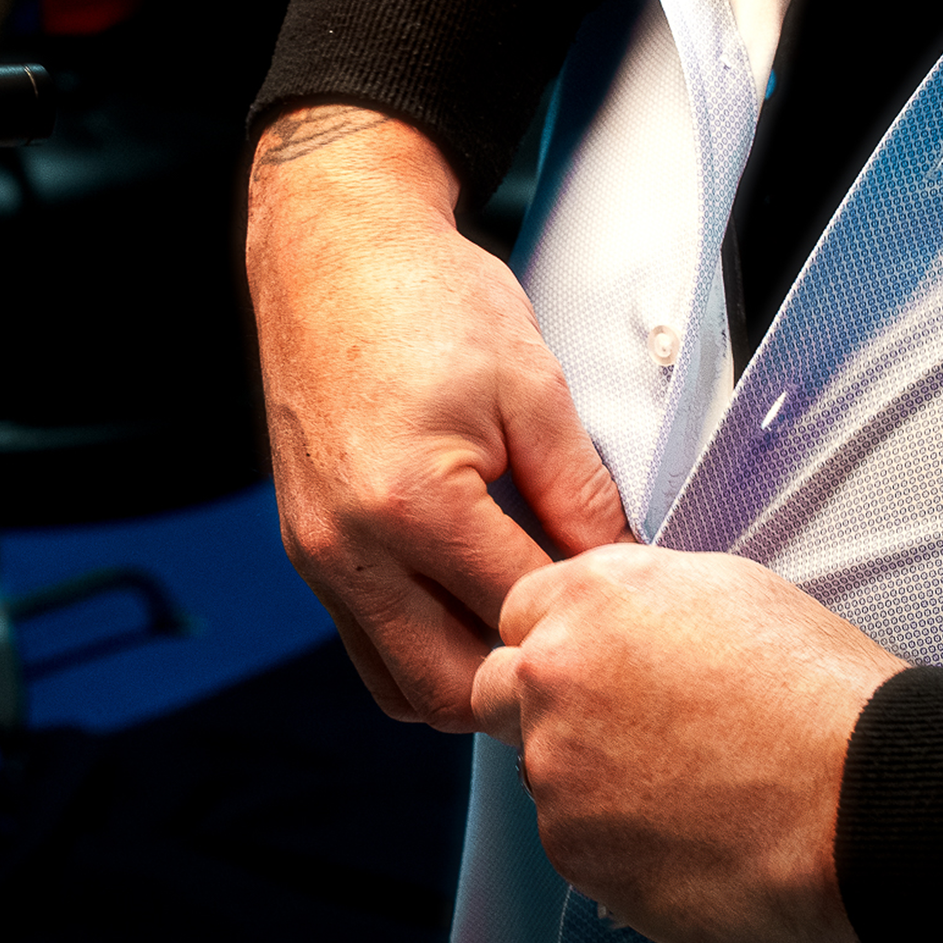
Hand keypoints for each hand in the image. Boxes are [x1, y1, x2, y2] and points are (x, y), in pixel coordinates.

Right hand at [246, 104, 629, 730]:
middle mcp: (347, 548)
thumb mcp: (531, 388)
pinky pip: (369, 647)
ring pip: (402, 688)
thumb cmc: (429, 301)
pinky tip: (478, 613)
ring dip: (472, 682)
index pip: (522, 612)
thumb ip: (579, 496)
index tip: (635, 611)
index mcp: (411, 505)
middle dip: (527, 684)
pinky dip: (425, 653)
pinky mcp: (307, 551)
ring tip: (537, 638)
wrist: (332, 254)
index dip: (590, 619)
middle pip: (452, 689)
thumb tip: (628, 572)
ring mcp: (317, 557)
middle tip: (593, 653)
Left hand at [472, 543, 906, 942]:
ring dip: (590, 783)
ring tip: (688, 789)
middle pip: (501, 691)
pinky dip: (619, 845)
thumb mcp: (728, 590)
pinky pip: (577, 845)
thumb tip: (614, 621)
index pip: (518, 613)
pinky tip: (691, 832)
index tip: (598, 669)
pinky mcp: (576, 852)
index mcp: (592, 599)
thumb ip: (638, 600)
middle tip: (627, 732)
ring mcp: (558, 770)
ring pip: (544, 775)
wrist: (866, 794)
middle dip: (545, 709)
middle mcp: (555, 678)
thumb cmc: (821, 694)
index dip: (561, 643)